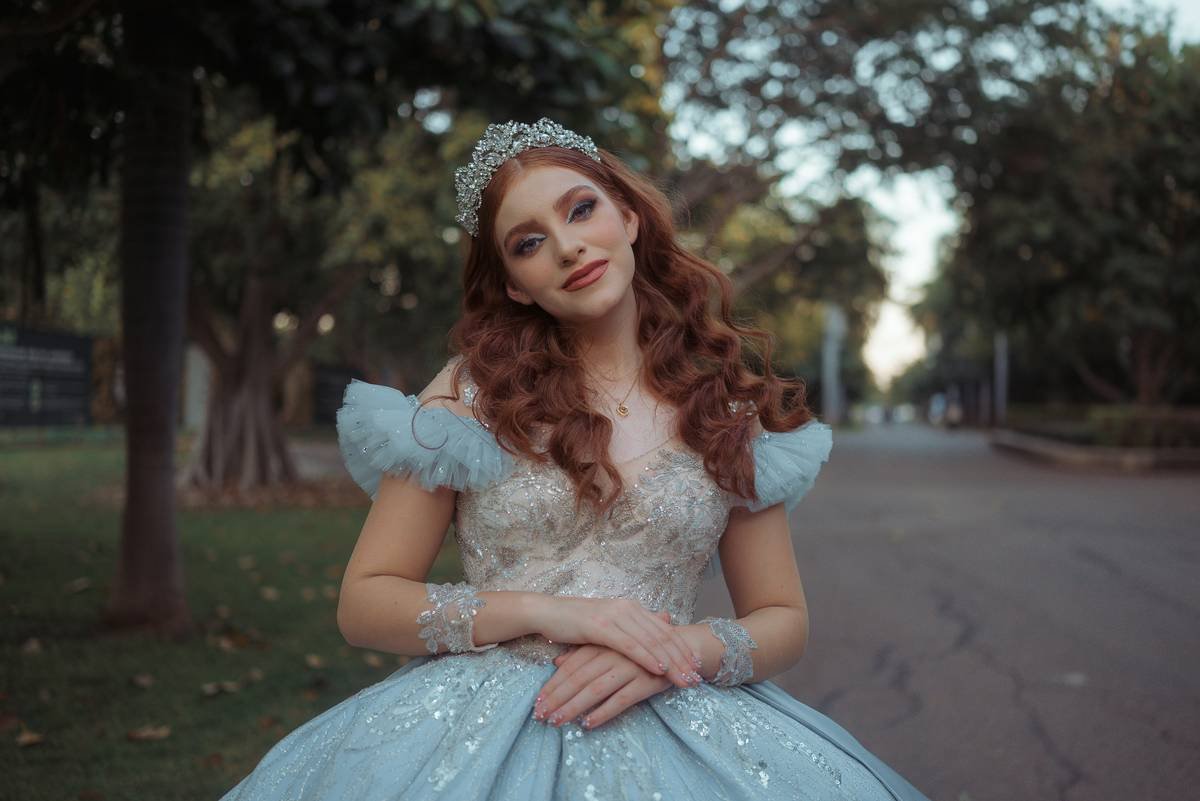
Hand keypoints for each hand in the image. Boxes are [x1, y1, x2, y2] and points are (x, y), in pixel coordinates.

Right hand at [533, 598, 702, 688]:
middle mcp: (627, 608)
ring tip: (684, 678)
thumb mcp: (610, 623)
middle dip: (682, 658)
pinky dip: (647, 657)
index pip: (663, 630)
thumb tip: (662, 623)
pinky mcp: (601, 626)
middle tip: (697, 677)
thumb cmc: (576, 622)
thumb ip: (633, 626)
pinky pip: (629, 645)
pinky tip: (659, 669)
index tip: (696, 665)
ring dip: (671, 662)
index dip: (682, 648)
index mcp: (631, 607)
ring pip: (651, 641)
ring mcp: (615, 616)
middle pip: (662, 636)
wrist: (547, 612)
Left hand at [533, 639, 682, 729]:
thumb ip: (583, 653)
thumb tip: (557, 663)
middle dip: (557, 699)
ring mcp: (629, 667)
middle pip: (578, 679)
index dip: (553, 685)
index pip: (570, 667)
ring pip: (595, 689)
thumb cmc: (639, 648)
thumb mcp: (609, 646)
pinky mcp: (645, 681)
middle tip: (540, 716)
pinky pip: (620, 699)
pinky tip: (588, 723)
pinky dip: (603, 712)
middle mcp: (613, 654)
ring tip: (557, 721)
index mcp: (602, 644)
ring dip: (574, 707)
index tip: (537, 704)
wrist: (681, 645)